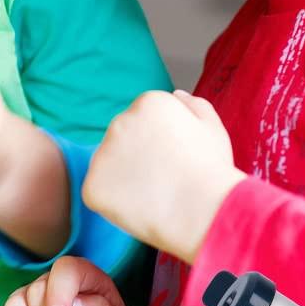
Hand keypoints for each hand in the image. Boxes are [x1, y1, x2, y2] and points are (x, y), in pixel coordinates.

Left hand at [83, 91, 244, 260]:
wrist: (202, 210)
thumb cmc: (212, 170)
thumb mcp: (213, 128)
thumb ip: (193, 105)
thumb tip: (175, 95)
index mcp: (147, 102)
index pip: (143, 120)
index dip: (161, 144)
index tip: (177, 159)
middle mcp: (119, 122)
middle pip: (123, 141)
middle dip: (139, 158)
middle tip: (165, 179)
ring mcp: (101, 154)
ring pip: (110, 167)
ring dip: (125, 179)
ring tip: (155, 195)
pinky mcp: (92, 186)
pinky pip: (100, 193)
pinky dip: (115, 203)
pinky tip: (140, 208)